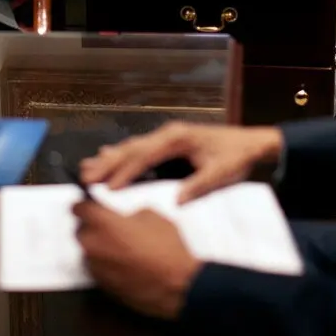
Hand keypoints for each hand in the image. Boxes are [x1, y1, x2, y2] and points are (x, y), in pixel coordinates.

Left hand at [74, 201, 200, 320]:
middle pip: (80, 230)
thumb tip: (127, 218)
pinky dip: (105, 264)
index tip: (88, 205)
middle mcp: (94, 245)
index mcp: (103, 223)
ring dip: (99, 247)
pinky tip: (124, 263)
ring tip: (121, 247)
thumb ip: (130, 213)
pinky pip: (97, 268)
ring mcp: (96, 268)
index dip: (85, 204)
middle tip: (111, 227)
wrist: (176, 285)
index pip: (78, 208)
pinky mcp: (103, 285)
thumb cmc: (166, 250)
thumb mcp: (153, 216)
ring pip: (88, 251)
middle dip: (92, 227)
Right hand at [81, 122, 283, 204]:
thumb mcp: (221, 173)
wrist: (251, 144)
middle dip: (108, 164)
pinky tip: (106, 155)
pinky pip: (140, 148)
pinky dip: (122, 154)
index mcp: (177, 138)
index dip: (125, 172)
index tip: (108, 188)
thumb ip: (198, 185)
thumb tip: (176, 201)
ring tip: (87, 168)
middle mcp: (167, 134)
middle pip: (132, 149)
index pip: (145, 155)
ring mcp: (166, 137)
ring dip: (110, 158)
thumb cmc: (235, 157)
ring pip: (133, 147)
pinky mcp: (168, 143)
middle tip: (85, 177)